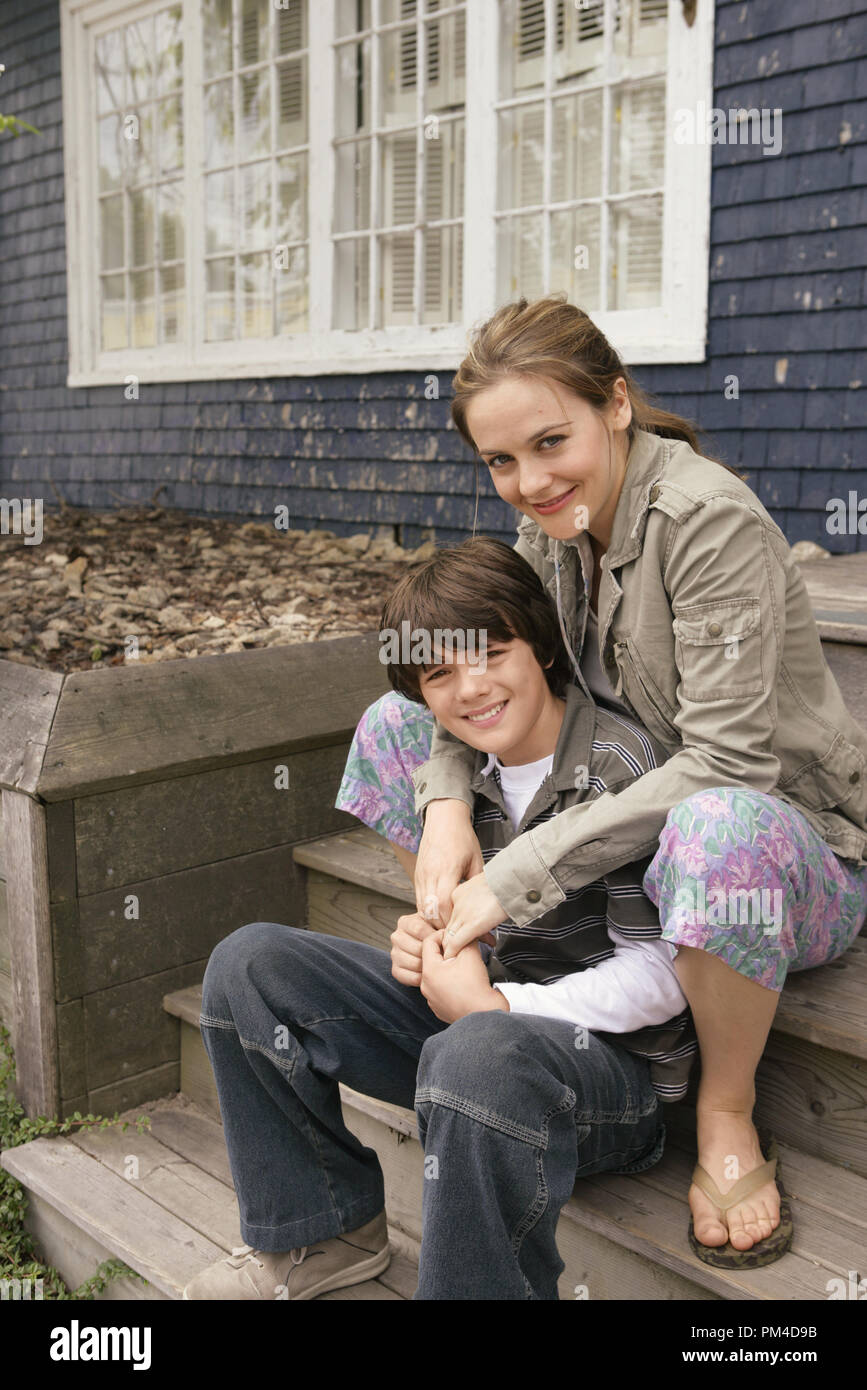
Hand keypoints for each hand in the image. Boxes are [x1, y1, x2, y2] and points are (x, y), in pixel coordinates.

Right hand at [390, 911, 439, 987]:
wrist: (436, 952)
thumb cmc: (440, 934)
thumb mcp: (442, 921)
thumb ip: (444, 916)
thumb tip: (451, 915)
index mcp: (405, 922)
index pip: (419, 929)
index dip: (434, 937)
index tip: (446, 941)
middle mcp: (396, 936)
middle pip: (416, 947)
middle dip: (433, 953)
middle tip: (446, 955)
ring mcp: (394, 954)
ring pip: (414, 963)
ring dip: (429, 966)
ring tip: (440, 964)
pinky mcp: (395, 970)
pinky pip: (408, 977)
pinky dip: (422, 978)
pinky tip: (431, 973)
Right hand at [415, 800, 484, 929]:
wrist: (443, 818)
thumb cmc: (461, 837)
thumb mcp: (476, 859)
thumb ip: (477, 883)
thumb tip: (486, 904)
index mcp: (446, 870)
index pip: (443, 904)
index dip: (451, 921)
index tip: (463, 930)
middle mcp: (430, 874)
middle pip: (430, 910)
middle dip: (442, 926)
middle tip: (456, 936)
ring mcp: (421, 875)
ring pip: (422, 908)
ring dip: (434, 921)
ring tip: (448, 930)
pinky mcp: (416, 875)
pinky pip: (419, 900)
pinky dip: (428, 911)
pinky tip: (439, 917)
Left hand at [420, 931, 509, 1023]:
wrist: (485, 1016)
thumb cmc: (476, 988)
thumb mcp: (471, 954)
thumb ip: (464, 938)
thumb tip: (462, 932)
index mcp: (429, 971)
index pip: (428, 941)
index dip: (443, 934)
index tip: (455, 937)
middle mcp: (426, 986)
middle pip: (432, 959)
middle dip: (446, 952)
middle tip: (462, 952)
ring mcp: (431, 999)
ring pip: (437, 975)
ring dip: (449, 968)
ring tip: (464, 969)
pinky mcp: (439, 1008)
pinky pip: (442, 989)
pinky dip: (451, 984)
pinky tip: (464, 984)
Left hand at [441, 873, 508, 959]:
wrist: (511, 880)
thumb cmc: (505, 883)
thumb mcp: (485, 889)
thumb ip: (480, 900)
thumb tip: (483, 909)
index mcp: (459, 893)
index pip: (451, 916)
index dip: (455, 928)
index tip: (459, 935)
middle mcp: (457, 904)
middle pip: (447, 927)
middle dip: (449, 940)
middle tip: (451, 952)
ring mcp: (463, 914)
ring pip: (448, 936)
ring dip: (450, 949)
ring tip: (452, 958)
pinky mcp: (472, 925)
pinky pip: (455, 942)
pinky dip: (452, 952)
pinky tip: (453, 958)